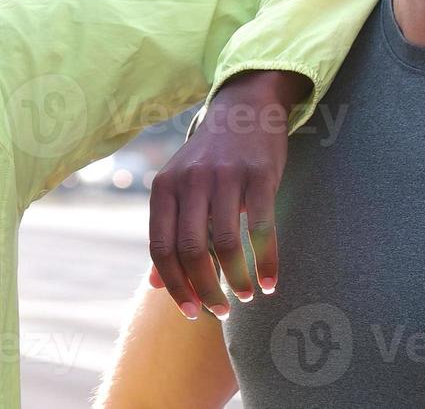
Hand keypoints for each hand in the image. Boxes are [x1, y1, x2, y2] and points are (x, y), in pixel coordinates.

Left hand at [146, 69, 308, 320]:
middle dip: (205, 288)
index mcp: (164, 188)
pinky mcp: (259, 175)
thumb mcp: (177, 190)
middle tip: (221, 312)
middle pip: (191, 250)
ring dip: (236, 279)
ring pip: (226, 243)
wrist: (242, 112)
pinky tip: (270, 283)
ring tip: (245, 296)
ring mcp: (224, 177)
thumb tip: (153, 284)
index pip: (161, 247)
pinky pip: (261, 228)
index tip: (191, 311)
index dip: (174, 285)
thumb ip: (166, 234)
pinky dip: (267, 262)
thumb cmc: (207, 162)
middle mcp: (190, 181)